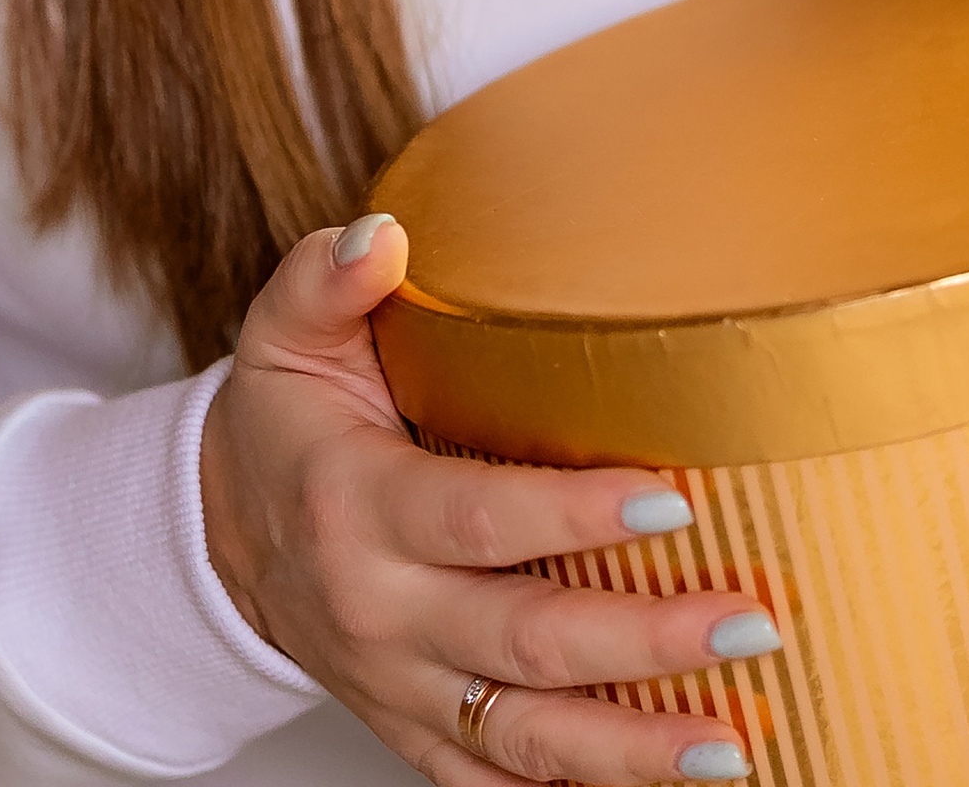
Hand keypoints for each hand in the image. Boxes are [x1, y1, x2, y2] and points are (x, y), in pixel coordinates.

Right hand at [201, 213, 775, 783]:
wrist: (218, 535)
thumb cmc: (280, 424)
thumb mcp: (284, 334)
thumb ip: (325, 279)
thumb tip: (380, 236)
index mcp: (356, 507)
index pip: (478, 520)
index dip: (576, 519)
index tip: (672, 503)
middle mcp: (379, 612)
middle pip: (524, 641)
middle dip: (646, 640)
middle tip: (750, 617)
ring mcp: (399, 687)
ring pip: (525, 737)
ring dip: (634, 748)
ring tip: (736, 738)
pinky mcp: (414, 732)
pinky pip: (497, 784)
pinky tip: (665, 784)